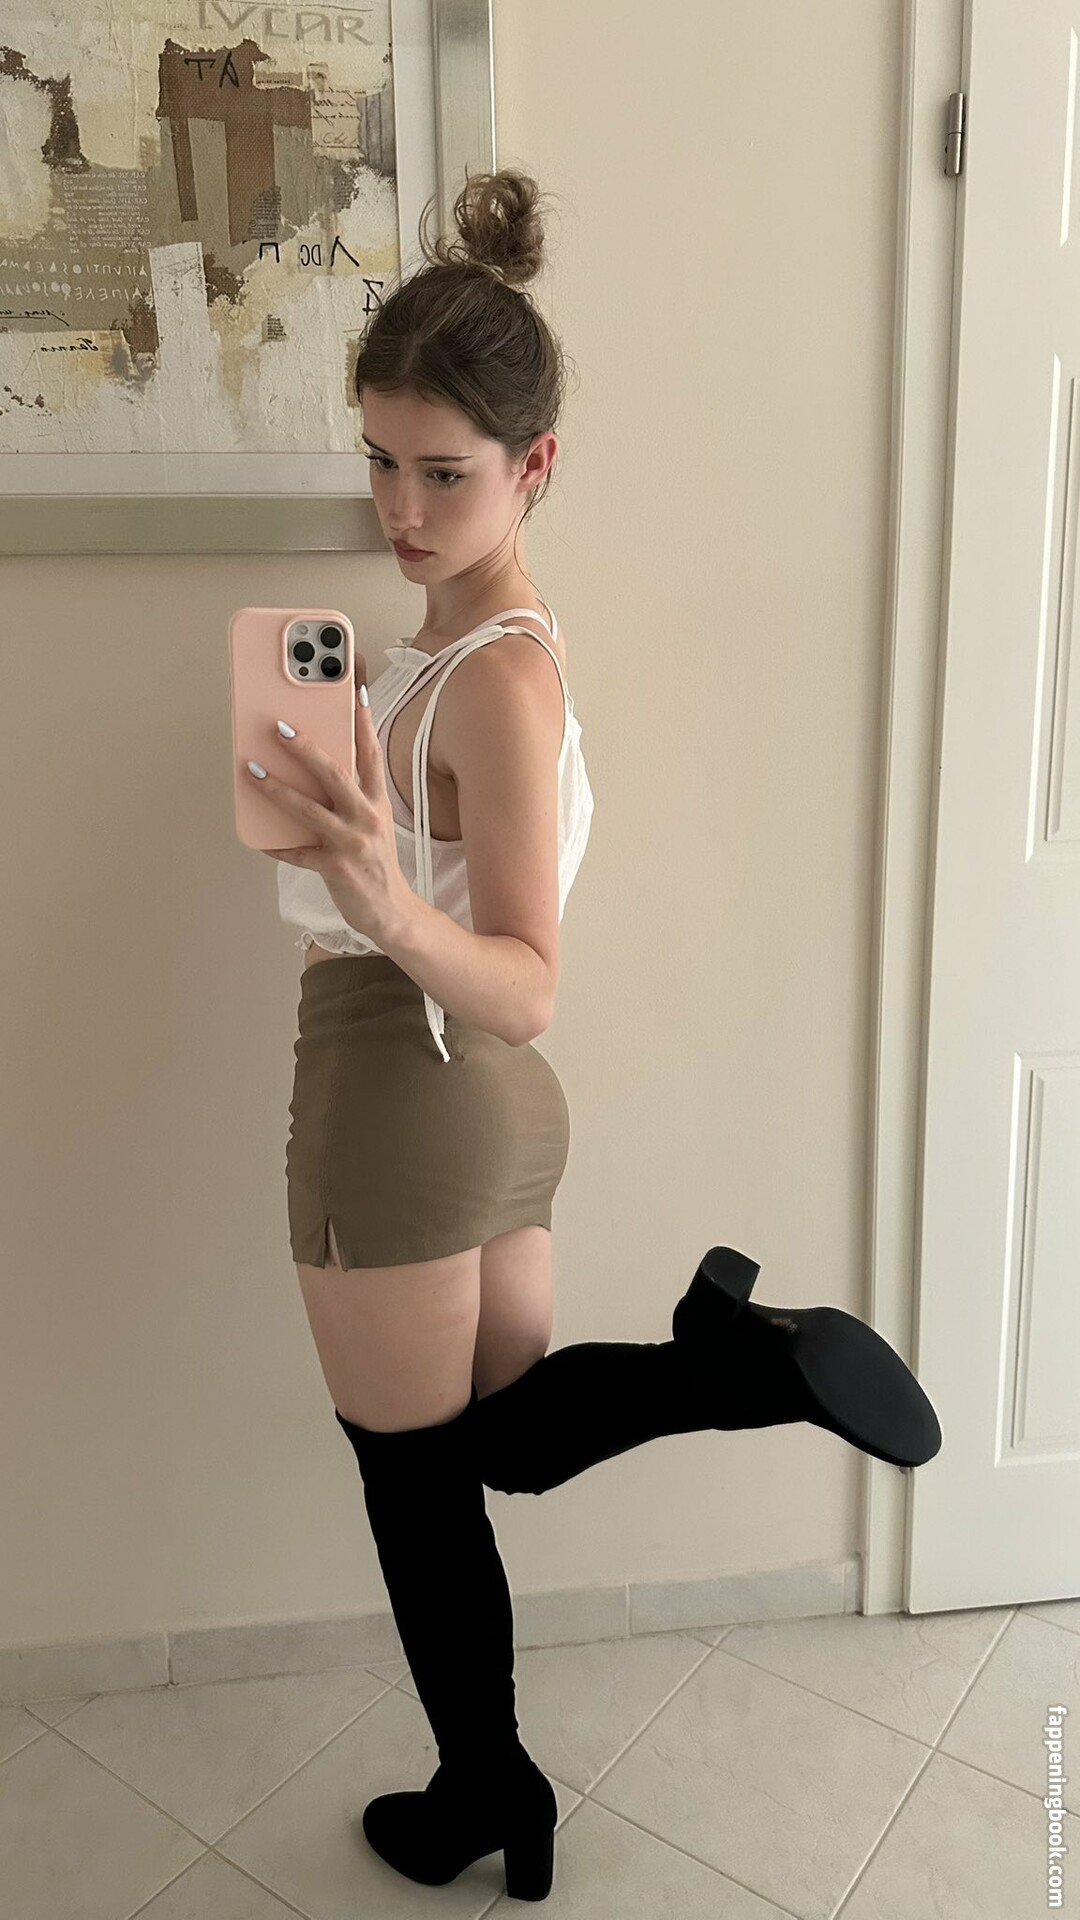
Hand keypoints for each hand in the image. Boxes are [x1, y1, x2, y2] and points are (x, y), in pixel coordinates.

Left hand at [250, 688, 410, 944]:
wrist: (392, 912)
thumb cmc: (375, 863)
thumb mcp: (372, 824)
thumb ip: (351, 797)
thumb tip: (313, 770)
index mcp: (378, 802)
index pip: (371, 754)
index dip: (364, 722)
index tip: (355, 692)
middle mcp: (367, 818)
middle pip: (335, 773)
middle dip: (305, 748)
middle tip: (280, 727)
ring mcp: (351, 842)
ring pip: (309, 809)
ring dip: (277, 788)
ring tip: (252, 770)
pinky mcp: (335, 867)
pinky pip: (297, 853)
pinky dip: (276, 845)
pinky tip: (258, 838)